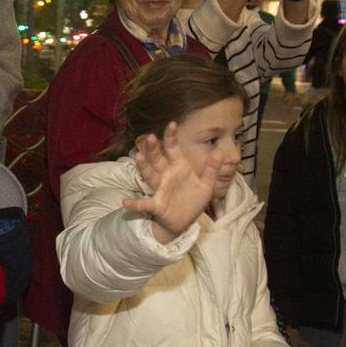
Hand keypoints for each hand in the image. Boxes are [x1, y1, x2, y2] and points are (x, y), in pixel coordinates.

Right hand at [122, 124, 218, 242]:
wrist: (185, 222)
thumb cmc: (193, 200)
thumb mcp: (206, 185)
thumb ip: (211, 168)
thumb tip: (220, 151)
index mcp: (179, 167)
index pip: (173, 149)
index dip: (171, 137)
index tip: (171, 124)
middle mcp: (166, 175)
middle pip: (157, 159)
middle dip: (153, 149)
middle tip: (149, 137)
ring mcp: (160, 189)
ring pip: (150, 175)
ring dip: (144, 167)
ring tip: (137, 157)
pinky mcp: (156, 205)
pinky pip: (144, 204)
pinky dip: (135, 204)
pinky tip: (125, 203)